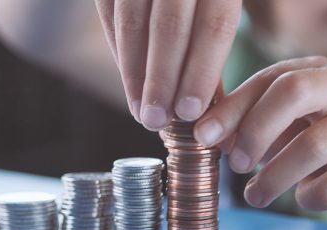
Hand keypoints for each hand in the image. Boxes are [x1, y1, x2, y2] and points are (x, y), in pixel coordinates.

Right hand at [94, 0, 241, 129]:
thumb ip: (216, 36)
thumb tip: (210, 100)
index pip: (215, 25)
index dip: (201, 72)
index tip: (189, 112)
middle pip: (169, 26)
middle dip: (162, 80)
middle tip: (157, 121)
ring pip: (133, 21)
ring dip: (134, 72)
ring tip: (141, 112)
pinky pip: (110, 11)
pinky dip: (119, 50)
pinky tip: (129, 81)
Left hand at [194, 56, 326, 229]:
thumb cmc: (315, 152)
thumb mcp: (280, 131)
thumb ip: (246, 125)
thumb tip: (206, 133)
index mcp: (320, 72)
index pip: (271, 78)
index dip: (233, 107)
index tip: (203, 136)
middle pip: (295, 91)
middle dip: (255, 130)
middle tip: (235, 165)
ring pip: (314, 143)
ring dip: (274, 176)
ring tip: (255, 195)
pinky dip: (309, 197)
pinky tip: (303, 198)